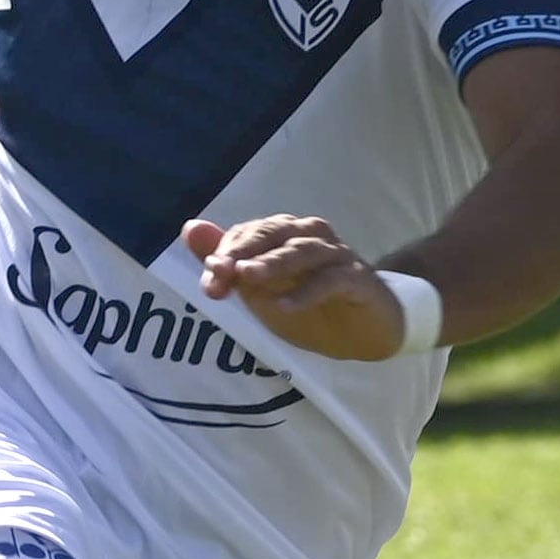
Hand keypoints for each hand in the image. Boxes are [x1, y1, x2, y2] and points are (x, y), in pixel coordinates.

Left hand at [181, 215, 407, 362]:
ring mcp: (338, 256)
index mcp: (286, 234)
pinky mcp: (358, 280)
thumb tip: (190, 228)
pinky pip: (331, 281)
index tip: (211, 281)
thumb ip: (228, 263)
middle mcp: (312, 236)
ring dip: (273, 263)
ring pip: (302, 251)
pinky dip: (307, 292)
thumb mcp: (262, 290)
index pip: (250, 233)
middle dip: (243, 252)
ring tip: (247, 277)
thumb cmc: (313, 305)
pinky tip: (285, 307)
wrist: (369, 330)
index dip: (226, 252)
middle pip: (274, 232)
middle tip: (220, 271)